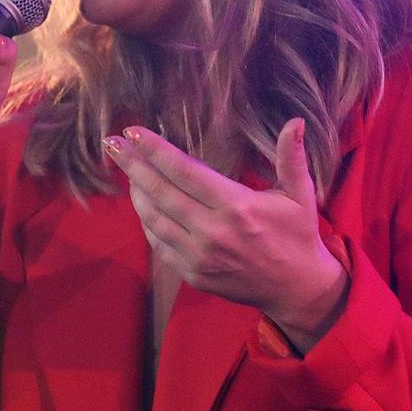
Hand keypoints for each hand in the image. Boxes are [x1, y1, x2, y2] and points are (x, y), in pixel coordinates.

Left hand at [105, 118, 347, 346]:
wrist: (295, 289)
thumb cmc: (297, 235)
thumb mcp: (299, 194)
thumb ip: (292, 157)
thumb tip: (296, 121)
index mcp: (237, 207)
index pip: (185, 172)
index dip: (156, 150)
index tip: (133, 131)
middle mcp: (213, 232)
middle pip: (160, 193)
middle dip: (133, 165)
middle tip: (112, 143)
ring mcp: (199, 256)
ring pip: (154, 219)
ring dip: (136, 192)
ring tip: (126, 168)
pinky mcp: (192, 274)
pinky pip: (159, 244)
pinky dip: (147, 221)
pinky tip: (143, 202)